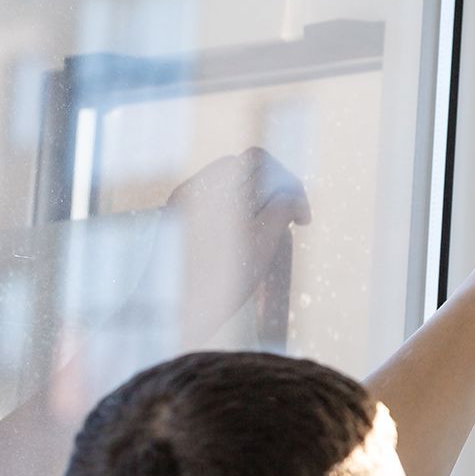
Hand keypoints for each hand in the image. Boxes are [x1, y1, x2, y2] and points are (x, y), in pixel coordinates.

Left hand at [123, 147, 311, 348]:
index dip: (289, 182)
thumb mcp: (264, 240)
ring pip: (230, 189)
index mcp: (213, 185)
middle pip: (244, 171)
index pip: (260, 160)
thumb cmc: (222, 280)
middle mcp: (193, 188)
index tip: (302, 219)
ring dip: (256, 205)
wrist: (172, 315)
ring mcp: (181, 205)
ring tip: (266, 239)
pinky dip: (236, 217)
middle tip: (289, 224)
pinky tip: (241, 246)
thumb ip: (282, 206)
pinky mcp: (177, 223)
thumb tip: (291, 193)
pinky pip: (214, 206)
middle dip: (272, 192)